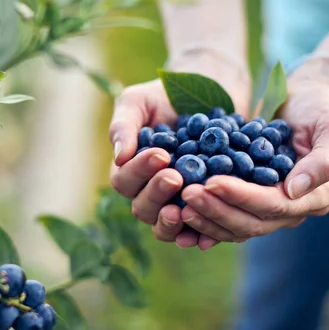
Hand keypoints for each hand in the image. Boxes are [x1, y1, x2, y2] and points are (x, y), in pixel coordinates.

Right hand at [109, 53, 250, 245]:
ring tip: (186, 206)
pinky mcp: (203, 209)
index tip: (160, 154)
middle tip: (175, 176)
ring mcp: (176, 204)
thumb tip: (119, 158)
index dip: (139, 171)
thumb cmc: (165, 96)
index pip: (124, 180)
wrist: (209, 94)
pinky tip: (208, 232)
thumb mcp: (138, 101)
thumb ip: (124, 126)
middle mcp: (149, 192)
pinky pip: (198, 231)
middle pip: (143, 208)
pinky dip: (200, 235)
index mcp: (129, 170)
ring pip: (165, 226)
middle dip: (157, 194)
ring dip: (172, 221)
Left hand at [177, 68, 328, 250]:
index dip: (241, 196)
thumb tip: (294, 190)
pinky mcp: (253, 200)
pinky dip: (205, 216)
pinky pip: (227, 215)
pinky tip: (179, 211)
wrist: (309, 101)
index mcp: (316, 197)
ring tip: (177, 205)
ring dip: (206, 217)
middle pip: (250, 222)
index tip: (211, 182)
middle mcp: (293, 209)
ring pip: (235, 225)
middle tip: (187, 194)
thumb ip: (321, 161)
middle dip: (216, 210)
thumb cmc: (323, 109)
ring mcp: (271, 208)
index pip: (273, 205)